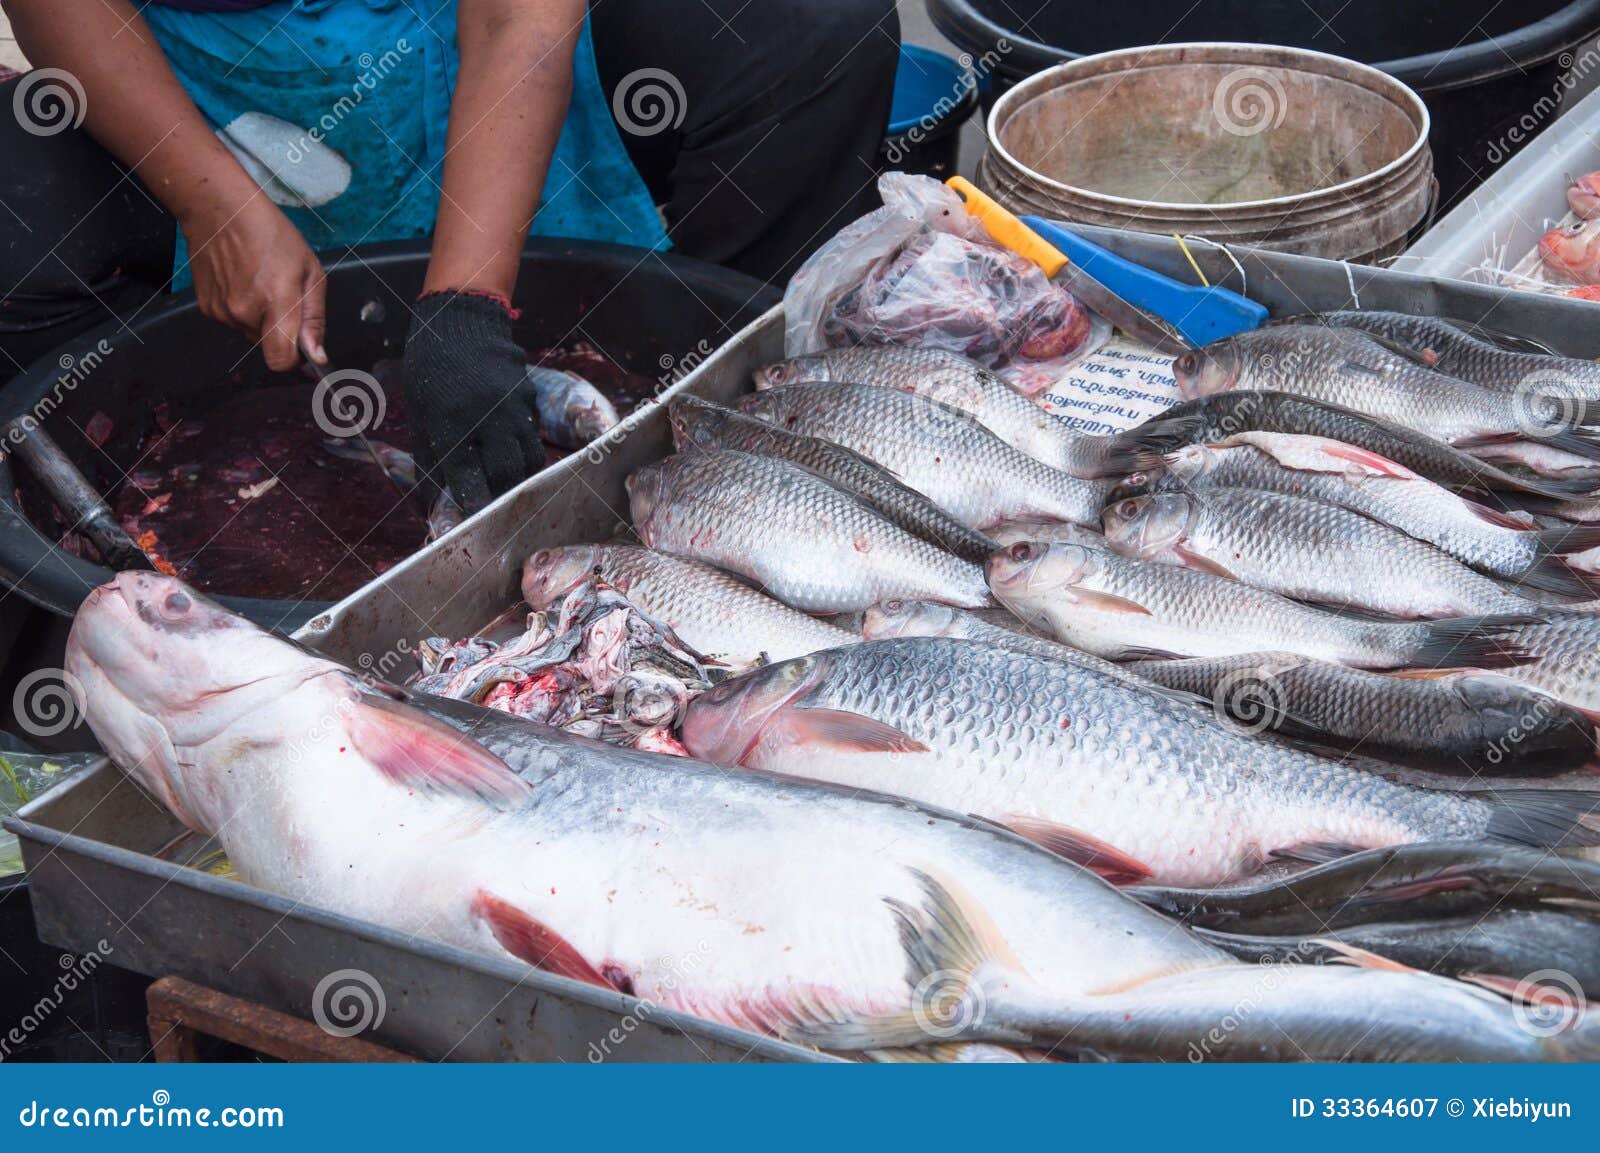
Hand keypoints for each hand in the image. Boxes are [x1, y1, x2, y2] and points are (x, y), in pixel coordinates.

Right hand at [183, 194, 325, 371]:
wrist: (219, 209)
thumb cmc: (270, 233)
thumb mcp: (310, 271)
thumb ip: (314, 318)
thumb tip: (317, 356)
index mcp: (276, 302)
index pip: (281, 360)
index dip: (294, 359)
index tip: (300, 345)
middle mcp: (244, 312)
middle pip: (269, 346)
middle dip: (280, 330)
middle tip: (280, 295)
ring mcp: (222, 311)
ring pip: (250, 333)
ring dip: (259, 318)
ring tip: (259, 282)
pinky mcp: (206, 308)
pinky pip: (231, 321)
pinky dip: (239, 309)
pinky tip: (241, 280)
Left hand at [402, 291, 545, 512]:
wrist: (459, 324)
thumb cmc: (430, 373)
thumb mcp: (420, 417)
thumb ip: (428, 462)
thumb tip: (429, 506)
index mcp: (452, 425)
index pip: (469, 480)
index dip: (475, 506)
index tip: (476, 520)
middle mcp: (487, 418)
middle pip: (509, 473)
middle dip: (504, 494)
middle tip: (496, 502)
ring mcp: (513, 406)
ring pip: (530, 458)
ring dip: (520, 475)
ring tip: (507, 480)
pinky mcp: (529, 397)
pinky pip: (534, 434)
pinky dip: (525, 448)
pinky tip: (512, 448)